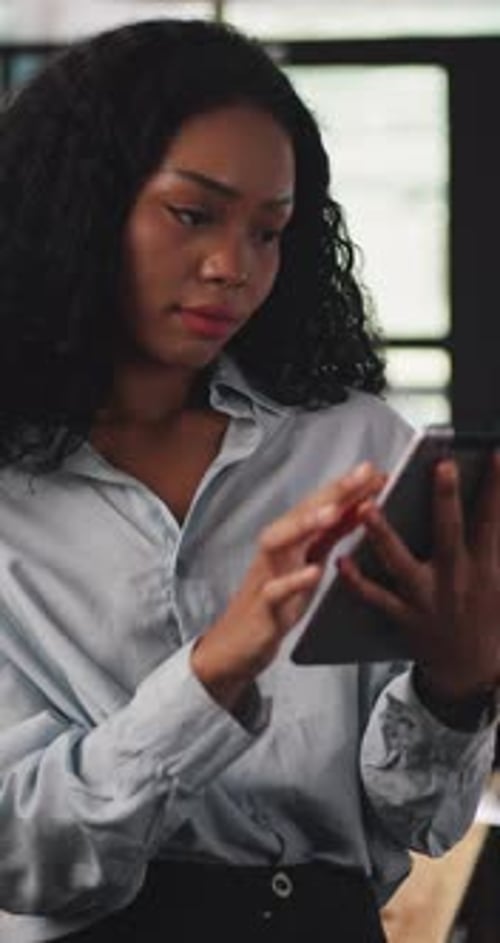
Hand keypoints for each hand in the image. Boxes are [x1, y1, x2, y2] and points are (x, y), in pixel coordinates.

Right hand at [191, 462, 383, 710]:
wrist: (235, 646)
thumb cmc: (274, 602)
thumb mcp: (308, 563)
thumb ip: (330, 536)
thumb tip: (358, 506)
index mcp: (289, 541)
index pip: (318, 506)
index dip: (346, 487)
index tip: (376, 471)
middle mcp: (275, 552)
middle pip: (300, 513)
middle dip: (332, 492)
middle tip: (363, 474)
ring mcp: (265, 577)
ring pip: (278, 542)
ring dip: (304, 524)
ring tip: (333, 512)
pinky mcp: (262, 609)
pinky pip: (275, 591)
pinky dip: (293, 580)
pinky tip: (314, 572)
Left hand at [338, 453, 499, 700]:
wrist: (469, 668)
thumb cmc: (485, 615)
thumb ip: (496, 547)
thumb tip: (493, 512)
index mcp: (484, 569)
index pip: (491, 521)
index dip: (495, 488)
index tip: (494, 455)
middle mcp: (456, 581)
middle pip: (449, 533)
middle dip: (446, 499)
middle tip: (439, 466)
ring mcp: (427, 600)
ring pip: (401, 563)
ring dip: (382, 534)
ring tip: (366, 506)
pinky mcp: (403, 617)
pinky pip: (375, 597)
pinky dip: (356, 580)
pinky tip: (340, 560)